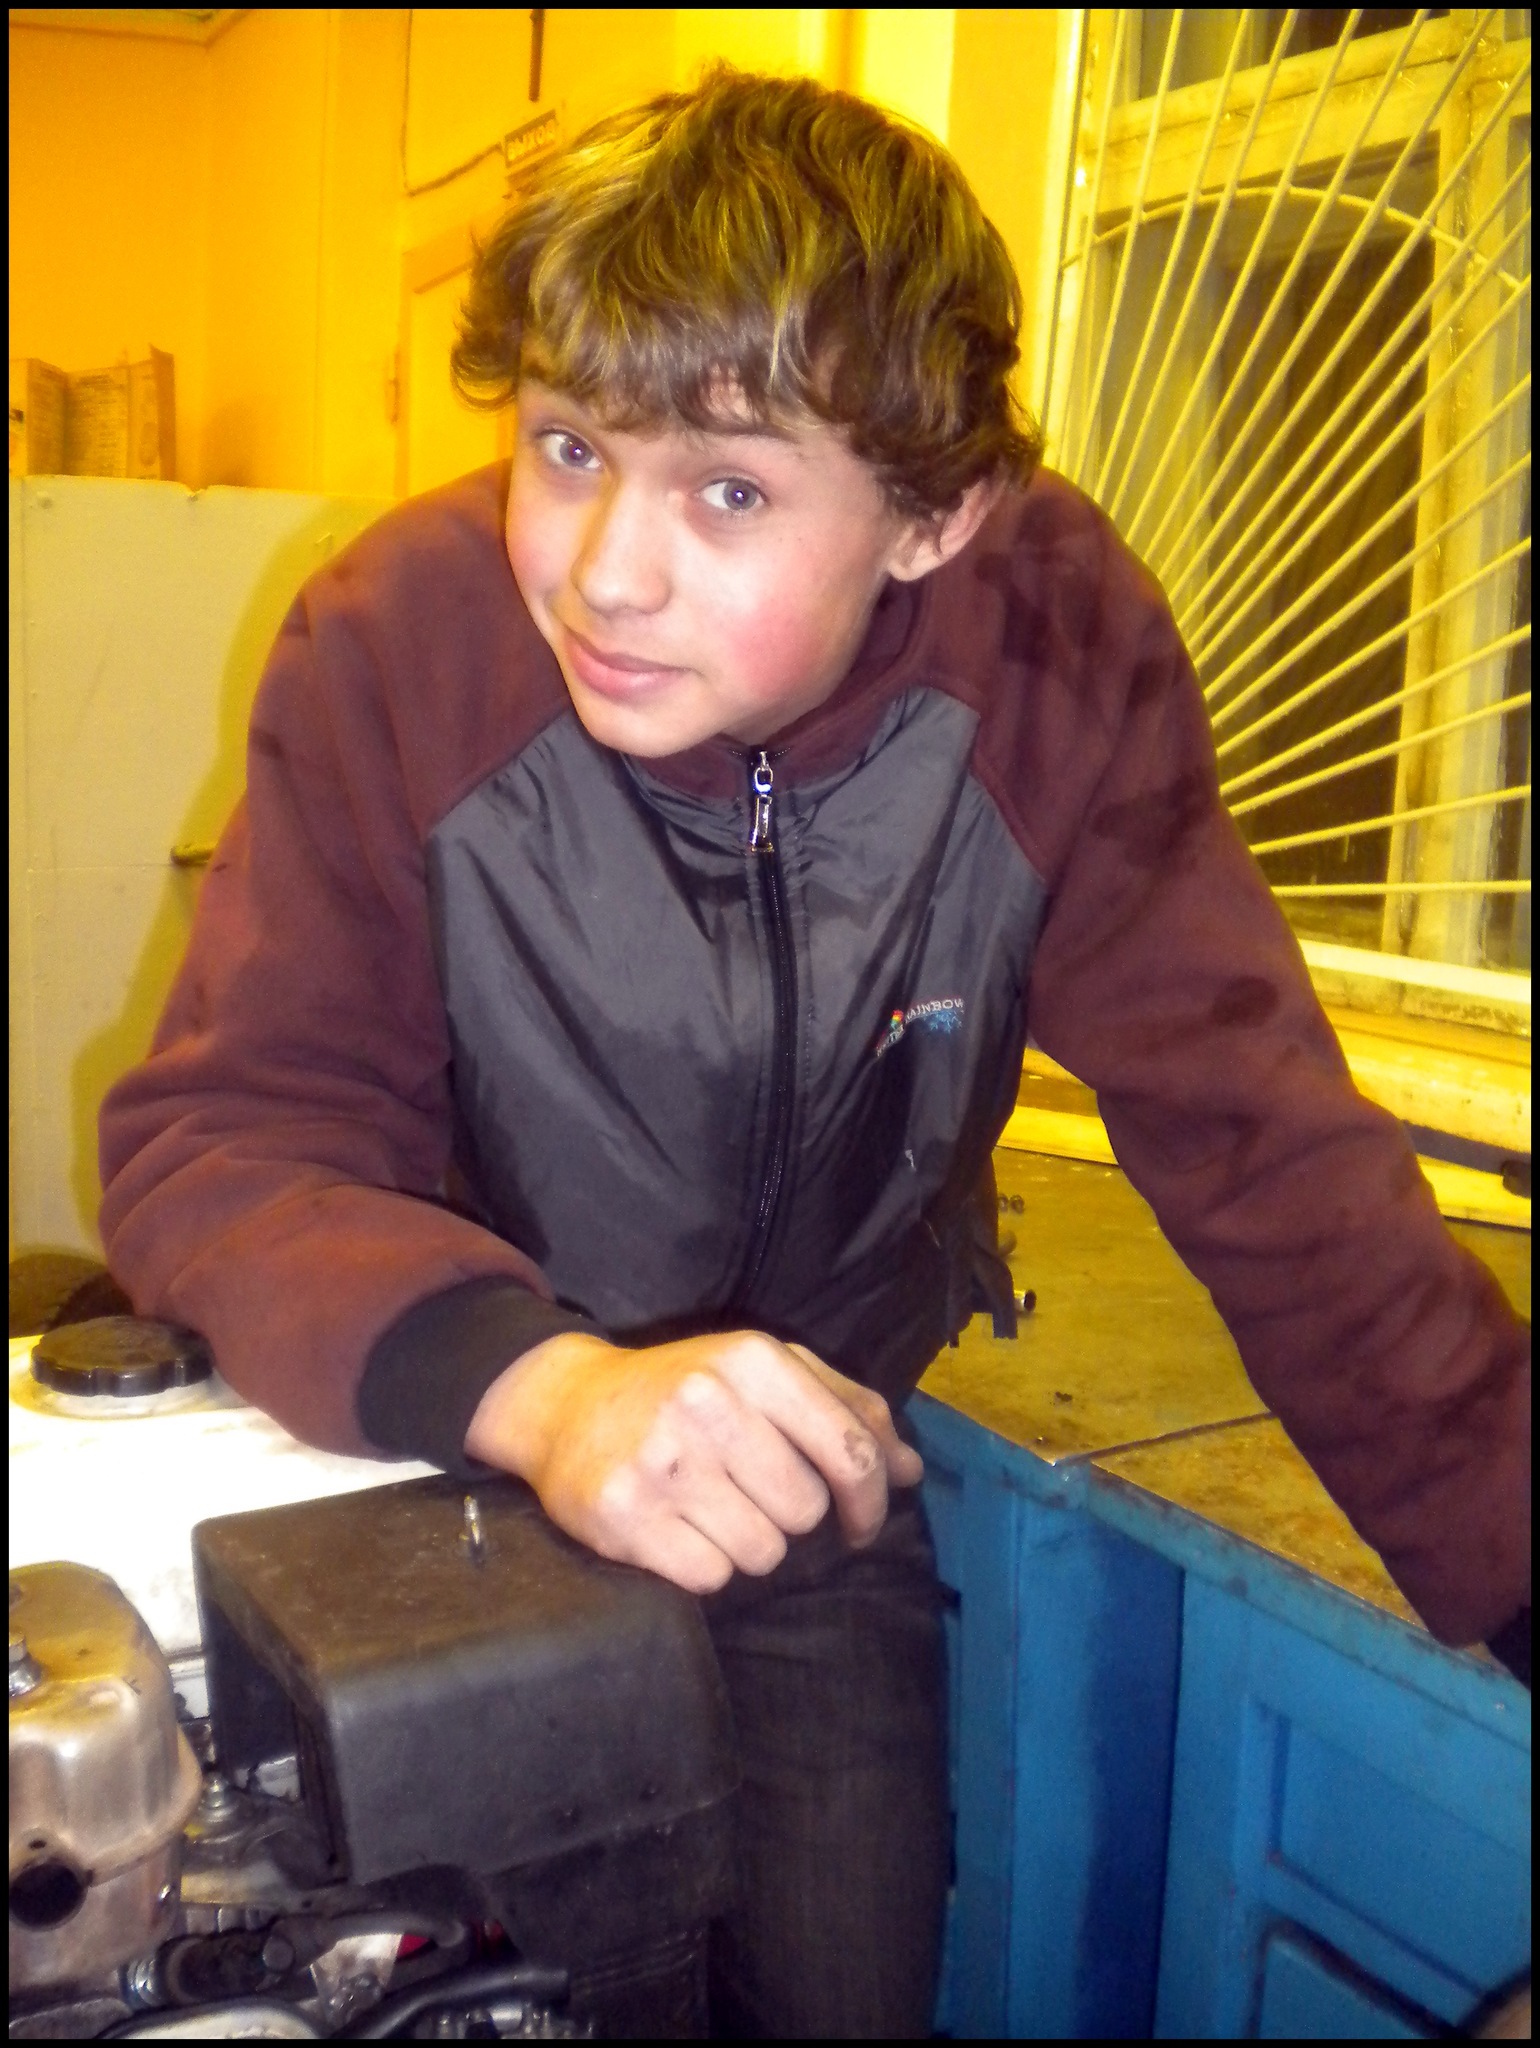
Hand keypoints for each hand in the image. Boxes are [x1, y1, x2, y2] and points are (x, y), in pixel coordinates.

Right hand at [465, 1328, 923, 1593]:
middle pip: (808, 1510)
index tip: (862, 1523)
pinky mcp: (624, 1516)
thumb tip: (911, 1470)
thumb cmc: (684, 1389)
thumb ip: (846, 1410)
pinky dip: (703, 1566)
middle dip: (789, 1514)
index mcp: (753, 1360)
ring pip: (763, 1552)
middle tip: (752, 1495)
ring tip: (711, 1509)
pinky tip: (678, 1529)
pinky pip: (710, 1577)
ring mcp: (662, 1460)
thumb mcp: (764, 1374)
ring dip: (747, 1543)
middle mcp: (707, 1402)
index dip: (871, 1500)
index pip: (850, 1450)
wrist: (568, 1405)